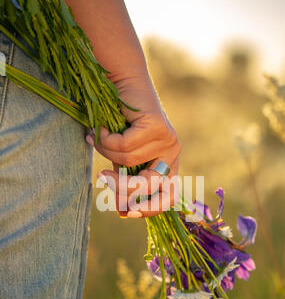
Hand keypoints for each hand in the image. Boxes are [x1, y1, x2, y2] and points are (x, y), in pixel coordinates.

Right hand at [86, 73, 180, 217]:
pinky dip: (106, 138)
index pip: (168, 198)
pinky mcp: (157, 126)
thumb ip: (125, 179)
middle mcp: (172, 153)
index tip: (126, 214)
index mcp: (168, 164)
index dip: (148, 209)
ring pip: (129, 161)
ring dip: (106, 151)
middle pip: (148, 185)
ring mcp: (168, 139)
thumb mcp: (123, 157)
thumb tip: (123, 212)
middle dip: (122, 186)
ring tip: (99, 137)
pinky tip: (103, 127)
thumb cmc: (120, 123)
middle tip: (101, 177)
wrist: (122, 84)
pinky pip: (125, 145)